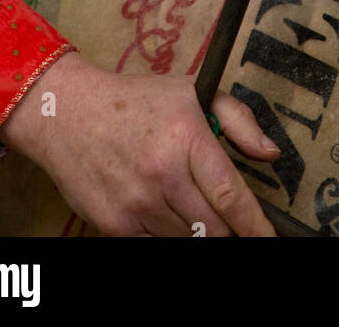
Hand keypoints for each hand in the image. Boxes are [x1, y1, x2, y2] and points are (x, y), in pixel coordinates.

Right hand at [0, 51, 279, 236]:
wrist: (67, 114)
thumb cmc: (137, 102)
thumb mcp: (193, 92)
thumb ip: (239, 121)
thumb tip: (270, 154)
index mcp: (187, 138)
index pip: (230, 195)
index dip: (255, 226)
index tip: (269, 239)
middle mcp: (163, 174)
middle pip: (214, 228)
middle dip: (229, 229)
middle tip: (229, 219)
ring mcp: (137, 203)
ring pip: (188, 241)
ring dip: (199, 232)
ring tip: (190, 205)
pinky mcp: (115, 225)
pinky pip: (156, 247)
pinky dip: (169, 237)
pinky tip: (166, 215)